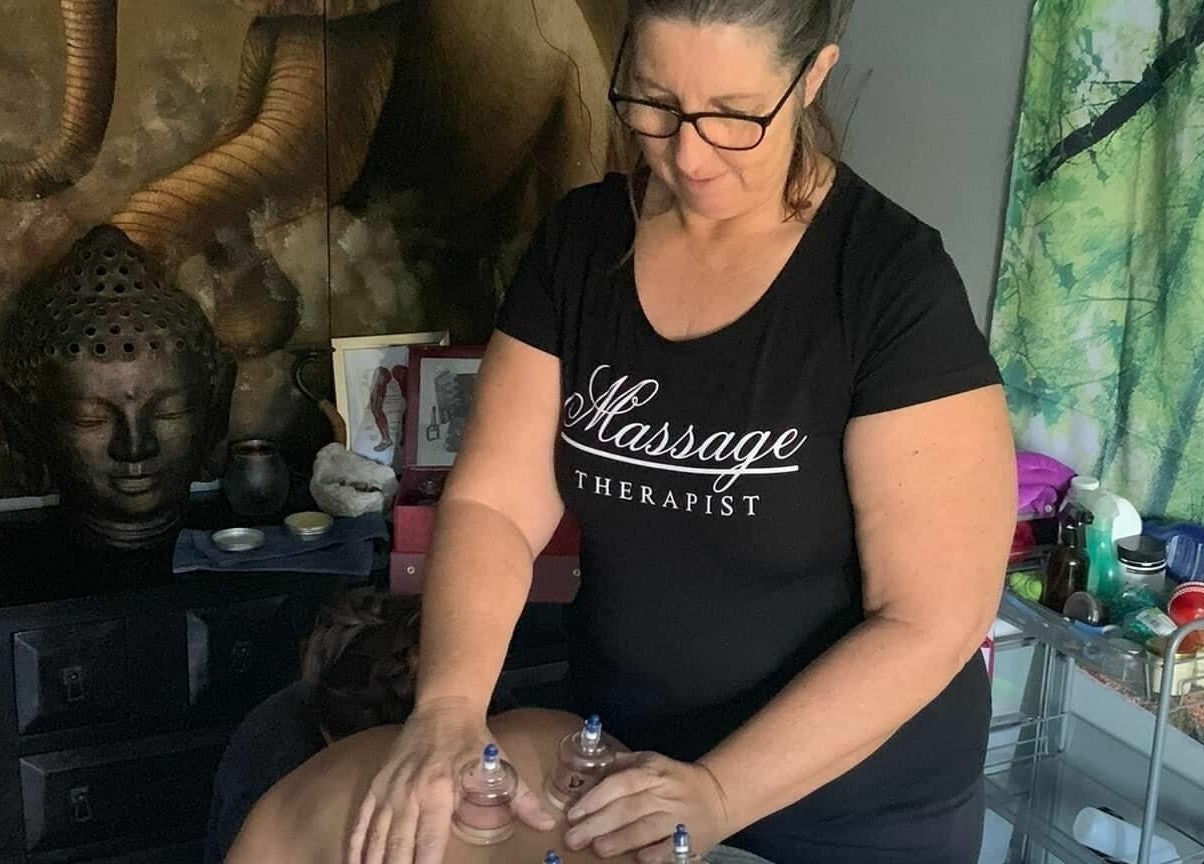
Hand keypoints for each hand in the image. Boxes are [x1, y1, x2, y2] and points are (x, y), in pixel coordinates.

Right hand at [346, 696, 555, 863]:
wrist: (444, 707)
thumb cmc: (474, 741)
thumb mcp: (500, 768)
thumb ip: (522, 799)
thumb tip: (548, 822)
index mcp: (439, 791)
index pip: (428, 843)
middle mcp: (409, 793)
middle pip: (397, 847)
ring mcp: (389, 789)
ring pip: (376, 838)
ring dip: (374, 863)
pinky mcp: (377, 785)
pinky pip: (362, 821)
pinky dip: (356, 846)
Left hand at [562, 752, 730, 861]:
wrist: (717, 796)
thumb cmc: (674, 780)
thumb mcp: (651, 762)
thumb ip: (622, 765)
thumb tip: (590, 773)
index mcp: (653, 772)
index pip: (621, 782)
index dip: (596, 798)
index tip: (574, 813)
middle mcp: (664, 793)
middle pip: (628, 808)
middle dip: (598, 824)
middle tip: (574, 837)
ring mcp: (678, 817)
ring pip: (646, 828)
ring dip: (621, 840)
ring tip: (598, 849)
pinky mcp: (690, 839)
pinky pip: (671, 847)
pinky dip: (655, 853)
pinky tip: (638, 859)